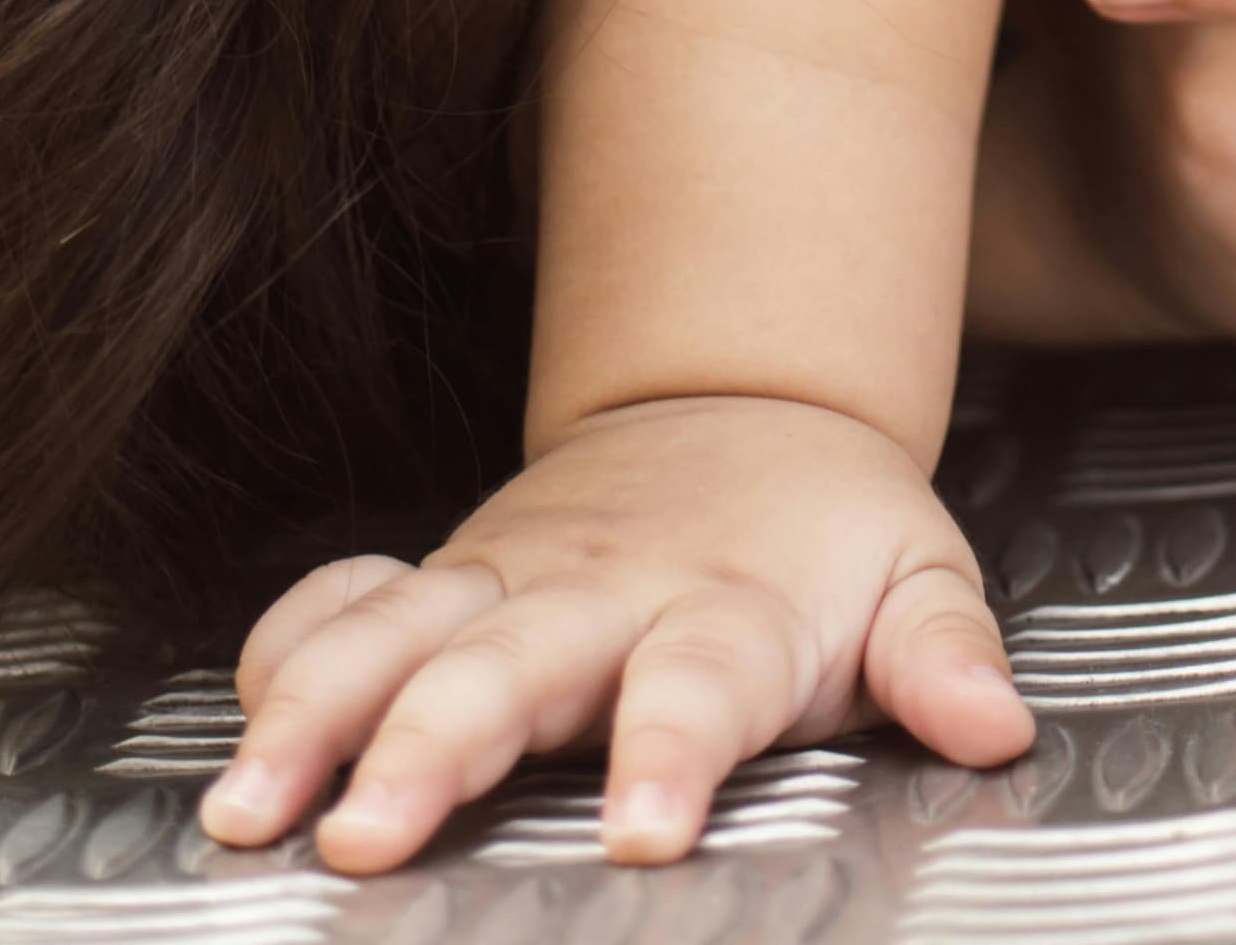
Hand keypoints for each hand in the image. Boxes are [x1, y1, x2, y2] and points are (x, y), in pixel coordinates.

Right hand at [199, 395, 1025, 871]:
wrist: (745, 397)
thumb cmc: (825, 532)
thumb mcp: (915, 574)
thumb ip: (945, 653)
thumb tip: (995, 721)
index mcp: (722, 604)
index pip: (697, 683)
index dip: (669, 751)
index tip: (644, 829)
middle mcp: (595, 590)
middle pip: (503, 668)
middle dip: (427, 749)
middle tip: (364, 838)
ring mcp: (503, 580)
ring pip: (392, 637)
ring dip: (314, 715)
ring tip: (250, 809)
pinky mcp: (441, 580)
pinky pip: (341, 601)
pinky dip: (283, 649)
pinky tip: (240, 728)